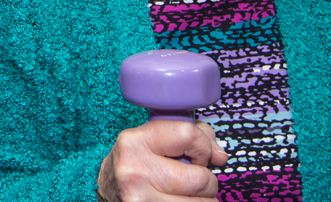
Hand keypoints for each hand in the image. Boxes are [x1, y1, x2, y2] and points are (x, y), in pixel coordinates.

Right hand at [97, 120, 227, 200]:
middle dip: (207, 181)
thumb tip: (221, 156)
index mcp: (135, 142)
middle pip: (200, 177)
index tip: (197, 155)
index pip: (187, 135)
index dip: (202, 146)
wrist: (109, 191)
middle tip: (194, 181)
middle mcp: (135, 171)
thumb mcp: (152, 140)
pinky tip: (181, 201)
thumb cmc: (137, 163)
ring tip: (188, 194)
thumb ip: (190, 136)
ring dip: (204, 200)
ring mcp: (141, 199)